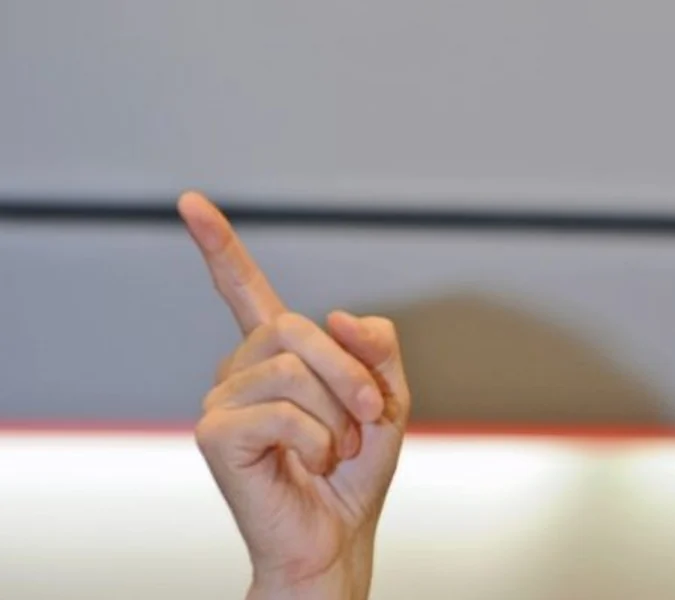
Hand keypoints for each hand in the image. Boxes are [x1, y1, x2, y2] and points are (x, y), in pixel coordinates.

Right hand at [178, 191, 409, 599]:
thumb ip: (375, 346)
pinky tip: (309, 464)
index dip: (220, 246)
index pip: (244, 290)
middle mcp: (240, 370)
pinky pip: (283, 411)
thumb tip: (337, 315)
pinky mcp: (213, 433)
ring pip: (295, 369)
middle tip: (370, 416)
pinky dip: (316, 441)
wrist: (336, 536)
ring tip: (335, 449)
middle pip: (298, 327)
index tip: (191, 202)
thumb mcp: (386, 397)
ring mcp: (221, 400)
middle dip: (351, 373)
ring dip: (338, 415)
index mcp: (277, 356)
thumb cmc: (354, 471)